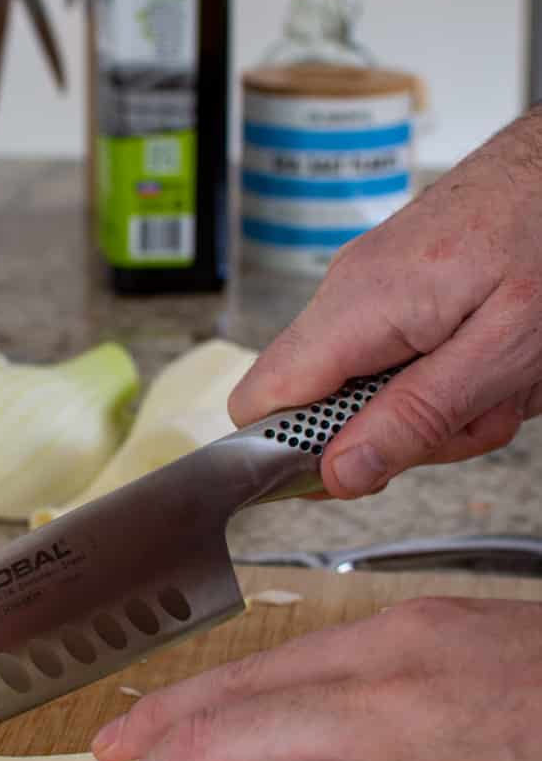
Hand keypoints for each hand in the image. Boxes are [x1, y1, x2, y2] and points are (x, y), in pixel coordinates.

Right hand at [228, 113, 541, 497]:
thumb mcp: (502, 353)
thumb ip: (417, 417)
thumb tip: (340, 473)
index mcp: (358, 307)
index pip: (258, 401)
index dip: (288, 453)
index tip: (354, 473)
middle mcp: (346, 292)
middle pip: (318, 407)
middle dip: (395, 435)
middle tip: (469, 418)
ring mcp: (366, 287)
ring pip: (363, 389)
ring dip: (432, 408)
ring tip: (496, 382)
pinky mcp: (391, 287)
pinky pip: (391, 359)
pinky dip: (442, 376)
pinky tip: (488, 358)